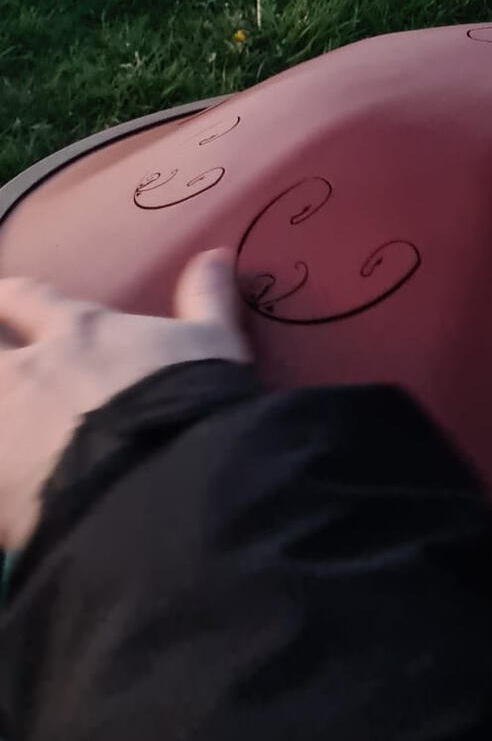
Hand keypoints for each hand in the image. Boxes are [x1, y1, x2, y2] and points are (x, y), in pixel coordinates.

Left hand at [0, 249, 249, 551]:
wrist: (167, 485)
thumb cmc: (189, 400)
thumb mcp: (212, 344)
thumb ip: (206, 298)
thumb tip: (216, 254)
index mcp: (76, 333)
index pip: (23, 298)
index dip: (8, 299)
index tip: (4, 301)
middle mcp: (28, 374)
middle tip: (1, 356)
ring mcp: (5, 432)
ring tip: (10, 431)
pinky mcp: (2, 490)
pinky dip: (1, 481)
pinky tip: (11, 493)